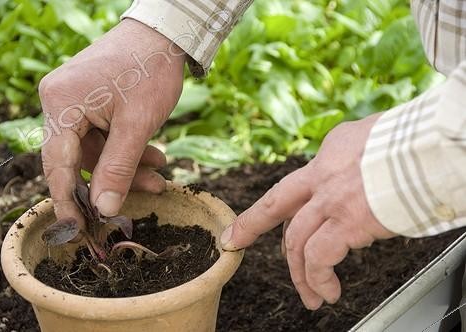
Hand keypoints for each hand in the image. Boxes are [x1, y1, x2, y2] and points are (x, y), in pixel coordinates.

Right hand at [39, 19, 184, 233]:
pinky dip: (127, 149)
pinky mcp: (90, 100)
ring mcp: (74, 100)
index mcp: (62, 104)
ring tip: (160, 174)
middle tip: (145, 193)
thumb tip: (105, 208)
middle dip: (114, 179)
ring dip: (127, 165)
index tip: (79, 228)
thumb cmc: (150, 71)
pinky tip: (154, 156)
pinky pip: (103, 135)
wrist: (163, 35)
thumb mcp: (138, 125)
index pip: (57, 164)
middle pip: (79, 158)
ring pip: (96, 150)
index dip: (67, 200)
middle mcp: (59, 101)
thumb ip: (119, 168)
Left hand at [220, 113, 395, 308]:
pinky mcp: (346, 222)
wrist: (429, 145)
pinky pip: (318, 257)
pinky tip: (328, 290)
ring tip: (310, 295)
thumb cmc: (414, 142)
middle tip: (237, 240)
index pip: (297, 186)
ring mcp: (331, 199)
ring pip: (296, 239)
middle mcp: (323, 174)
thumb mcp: (375, 138)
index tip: (267, 215)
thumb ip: (359, 157)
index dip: (283, 205)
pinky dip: (318, 277)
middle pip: (276, 203)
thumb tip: (362, 173)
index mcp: (330, 153)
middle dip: (251, 224)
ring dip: (299, 272)